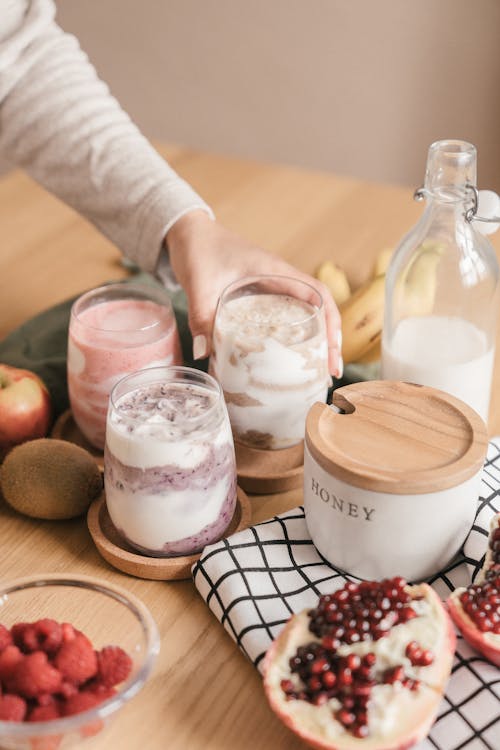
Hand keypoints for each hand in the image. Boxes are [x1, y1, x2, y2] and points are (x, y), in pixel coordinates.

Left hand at [166, 211, 341, 376]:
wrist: (189, 233)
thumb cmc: (199, 249)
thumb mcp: (199, 284)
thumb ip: (200, 315)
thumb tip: (203, 353)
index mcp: (274, 270)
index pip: (317, 294)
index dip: (331, 322)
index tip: (332, 351)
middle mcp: (280, 277)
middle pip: (320, 308)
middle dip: (330, 339)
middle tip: (329, 371)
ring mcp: (272, 285)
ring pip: (306, 312)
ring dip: (316, 338)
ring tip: (317, 370)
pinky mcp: (260, 293)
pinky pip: (286, 314)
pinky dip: (295, 334)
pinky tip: (288, 356)